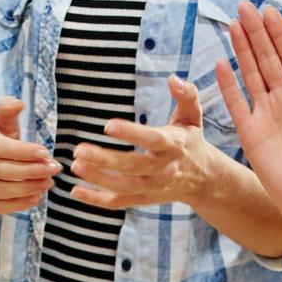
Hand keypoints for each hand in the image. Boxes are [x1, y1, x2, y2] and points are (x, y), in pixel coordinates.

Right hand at [0, 99, 59, 213]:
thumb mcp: (1, 120)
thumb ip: (8, 109)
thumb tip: (18, 103)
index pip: (1, 147)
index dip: (24, 152)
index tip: (46, 153)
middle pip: (2, 170)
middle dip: (31, 171)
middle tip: (54, 169)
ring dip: (27, 189)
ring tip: (48, 183)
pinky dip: (18, 204)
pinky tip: (36, 197)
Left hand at [70, 75, 223, 209]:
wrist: (205, 180)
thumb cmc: (191, 141)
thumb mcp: (192, 117)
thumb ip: (186, 96)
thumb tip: (173, 78)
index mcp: (175, 145)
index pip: (152, 139)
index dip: (131, 133)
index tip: (107, 125)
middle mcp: (164, 169)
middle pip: (133, 167)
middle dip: (105, 160)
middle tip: (79, 150)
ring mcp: (153, 187)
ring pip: (123, 187)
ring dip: (97, 178)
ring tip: (75, 165)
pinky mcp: (144, 198)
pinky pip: (119, 202)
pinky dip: (97, 200)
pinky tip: (75, 191)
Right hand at [215, 1, 281, 251]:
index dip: (281, 34)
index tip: (270, 11)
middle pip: (268, 59)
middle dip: (256, 32)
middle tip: (245, 6)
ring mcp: (266, 115)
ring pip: (251, 74)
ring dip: (242, 49)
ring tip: (233, 24)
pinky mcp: (251, 133)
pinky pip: (237, 103)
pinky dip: (228, 84)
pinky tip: (222, 64)